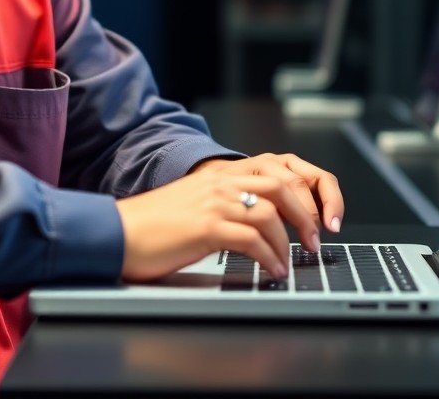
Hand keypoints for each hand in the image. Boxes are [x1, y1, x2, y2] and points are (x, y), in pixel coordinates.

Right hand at [114, 153, 342, 282]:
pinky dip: (269, 257)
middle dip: (306, 215)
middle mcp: (219, 181)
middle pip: (281, 185)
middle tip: (313, 242)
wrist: (118, 232)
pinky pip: (251, 239)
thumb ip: (227, 205)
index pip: (278, 168)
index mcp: (220, 174)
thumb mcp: (196, 205)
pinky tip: (271, 271)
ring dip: (289, 241)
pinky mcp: (205, 226)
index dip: (307, 190)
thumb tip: (263, 227)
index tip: (320, 217)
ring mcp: (213, 201)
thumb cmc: (154, 226)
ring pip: (270, 212)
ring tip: (291, 262)